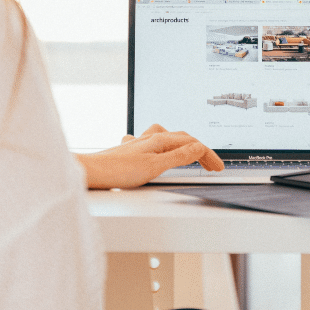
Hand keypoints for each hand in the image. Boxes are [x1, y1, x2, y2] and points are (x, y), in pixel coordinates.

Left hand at [75, 124, 223, 188]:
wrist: (91, 172)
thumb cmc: (118, 170)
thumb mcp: (155, 166)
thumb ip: (178, 157)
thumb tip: (199, 148)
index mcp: (159, 140)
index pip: (192, 144)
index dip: (208, 155)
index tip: (218, 167)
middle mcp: (149, 138)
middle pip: (182, 139)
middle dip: (199, 150)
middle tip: (211, 165)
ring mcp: (139, 144)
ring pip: (167, 138)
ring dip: (182, 145)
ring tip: (190, 154)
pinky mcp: (130, 152)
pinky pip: (152, 144)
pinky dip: (163, 148)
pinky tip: (157, 152)